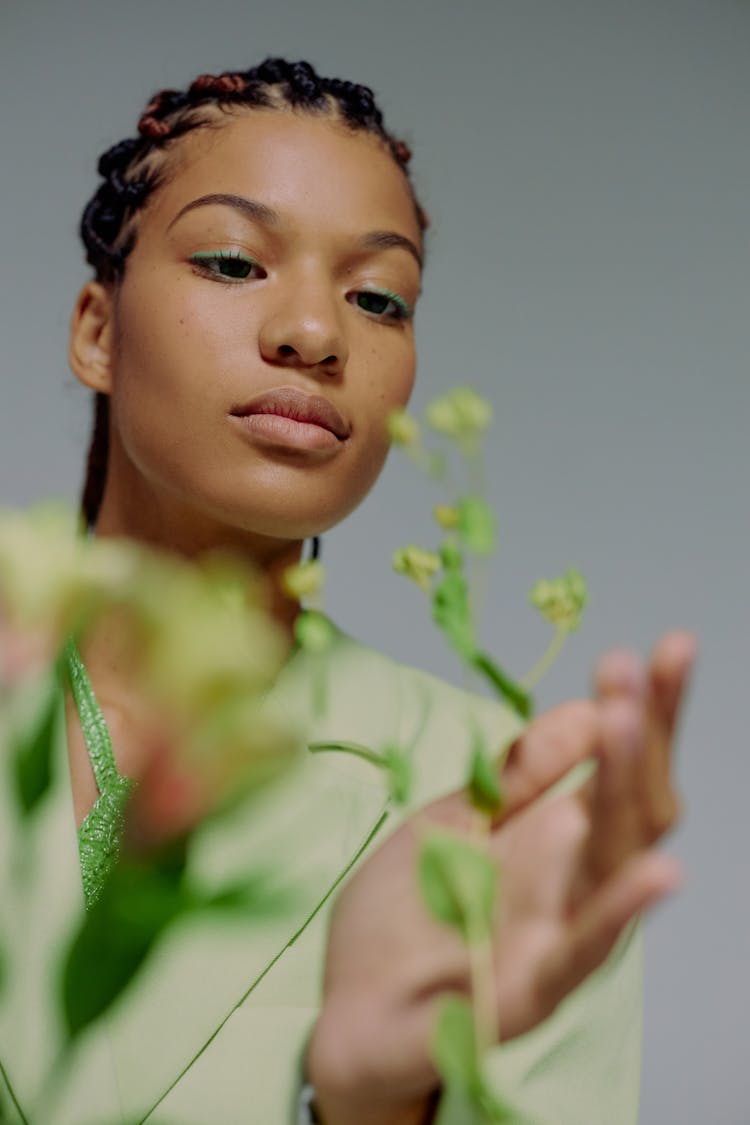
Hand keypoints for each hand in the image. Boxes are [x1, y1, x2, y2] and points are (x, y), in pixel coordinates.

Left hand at [306, 631, 695, 1124]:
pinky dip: (619, 911)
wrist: (351, 1007)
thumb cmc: (407, 914)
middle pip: (633, 804)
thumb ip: (518, 774)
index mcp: (556, 839)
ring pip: (613, 861)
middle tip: (638, 666)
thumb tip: (586, 708)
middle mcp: (572, 883)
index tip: (648, 651)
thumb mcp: (454, 819)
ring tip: (628, 722)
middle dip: (644, 732)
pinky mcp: (529, 988)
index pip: (617, 767)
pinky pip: (583, 949)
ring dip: (625, 790)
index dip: (641, 711)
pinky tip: (658, 871)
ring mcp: (557, 936)